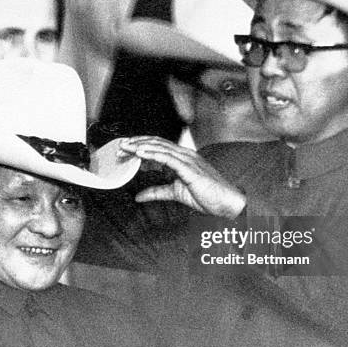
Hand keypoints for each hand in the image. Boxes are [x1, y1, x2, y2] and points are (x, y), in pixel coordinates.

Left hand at [119, 136, 245, 217]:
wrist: (227, 203)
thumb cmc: (207, 196)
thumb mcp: (175, 193)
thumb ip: (157, 192)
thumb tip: (138, 196)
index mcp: (182, 158)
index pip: (157, 146)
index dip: (140, 145)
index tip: (125, 148)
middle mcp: (184, 154)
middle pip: (156, 143)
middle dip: (136, 143)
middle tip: (120, 146)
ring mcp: (187, 159)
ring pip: (159, 147)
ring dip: (140, 146)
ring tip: (126, 147)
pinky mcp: (189, 168)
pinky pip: (168, 158)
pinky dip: (153, 154)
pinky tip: (140, 153)